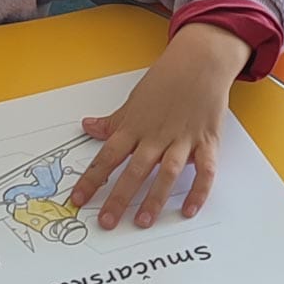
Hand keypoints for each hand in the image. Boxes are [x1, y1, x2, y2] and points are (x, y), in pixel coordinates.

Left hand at [70, 23, 251, 229]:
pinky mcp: (207, 141)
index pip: (107, 158)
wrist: (200, 61)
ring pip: (167, 173)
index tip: (77, 200)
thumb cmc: (165, 82)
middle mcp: (156, 136)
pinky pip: (204, 170)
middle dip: (119, 197)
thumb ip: (112, 122)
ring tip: (143, 221)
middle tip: (106, 222)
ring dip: (155, 198)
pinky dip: (199, 190)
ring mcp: (182, 139)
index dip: (91, 180)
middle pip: (134, 170)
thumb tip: (86, 127)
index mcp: (134, 128)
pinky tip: (188, 211)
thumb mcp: (132, 102)